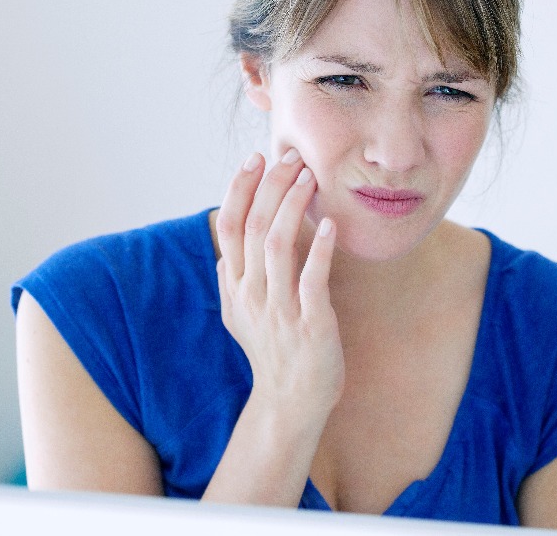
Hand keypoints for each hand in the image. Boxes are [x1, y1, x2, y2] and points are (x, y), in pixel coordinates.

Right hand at [214, 148, 344, 421]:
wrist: (290, 401)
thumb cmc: (272, 351)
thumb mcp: (240, 314)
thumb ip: (233, 278)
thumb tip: (226, 245)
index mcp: (235, 286)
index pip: (230, 226)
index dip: (241, 189)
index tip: (256, 159)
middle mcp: (251, 294)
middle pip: (253, 227)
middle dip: (270, 186)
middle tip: (290, 156)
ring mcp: (279, 309)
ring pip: (277, 246)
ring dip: (293, 207)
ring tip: (309, 178)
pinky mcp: (309, 324)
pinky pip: (311, 280)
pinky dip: (319, 250)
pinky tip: (330, 225)